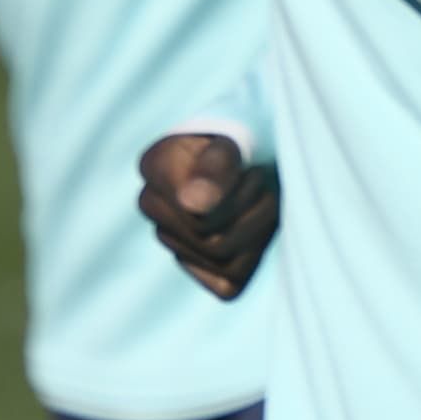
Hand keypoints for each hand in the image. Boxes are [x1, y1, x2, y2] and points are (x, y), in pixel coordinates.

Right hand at [135, 130, 279, 302]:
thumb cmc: (251, 134)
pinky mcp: (195, 263)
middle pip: (216, 241)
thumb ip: (217, 166)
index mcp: (156, 165)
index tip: (252, 168)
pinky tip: (257, 229)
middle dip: (258, 212)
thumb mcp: (240, 137)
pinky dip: (253, 260)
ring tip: (266, 200)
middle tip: (267, 183)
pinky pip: (228, 285)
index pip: (203, 213)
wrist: (260, 142)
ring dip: (260, 231)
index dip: (241, 194)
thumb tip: (196, 206)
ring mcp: (170, 237)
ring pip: (227, 264)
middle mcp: (153, 204)